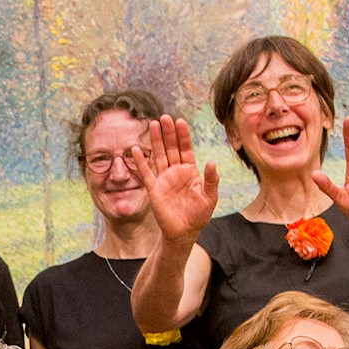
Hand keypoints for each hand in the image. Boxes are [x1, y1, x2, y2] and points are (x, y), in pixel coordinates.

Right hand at [126, 116, 218, 242]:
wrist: (184, 232)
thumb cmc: (199, 215)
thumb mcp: (210, 197)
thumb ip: (211, 180)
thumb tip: (212, 162)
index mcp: (190, 171)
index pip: (186, 149)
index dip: (183, 136)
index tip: (180, 122)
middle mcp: (176, 171)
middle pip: (171, 148)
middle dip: (169, 133)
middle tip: (165, 117)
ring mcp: (164, 179)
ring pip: (159, 155)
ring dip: (156, 141)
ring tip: (153, 124)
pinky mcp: (154, 189)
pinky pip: (146, 173)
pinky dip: (141, 162)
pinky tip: (136, 149)